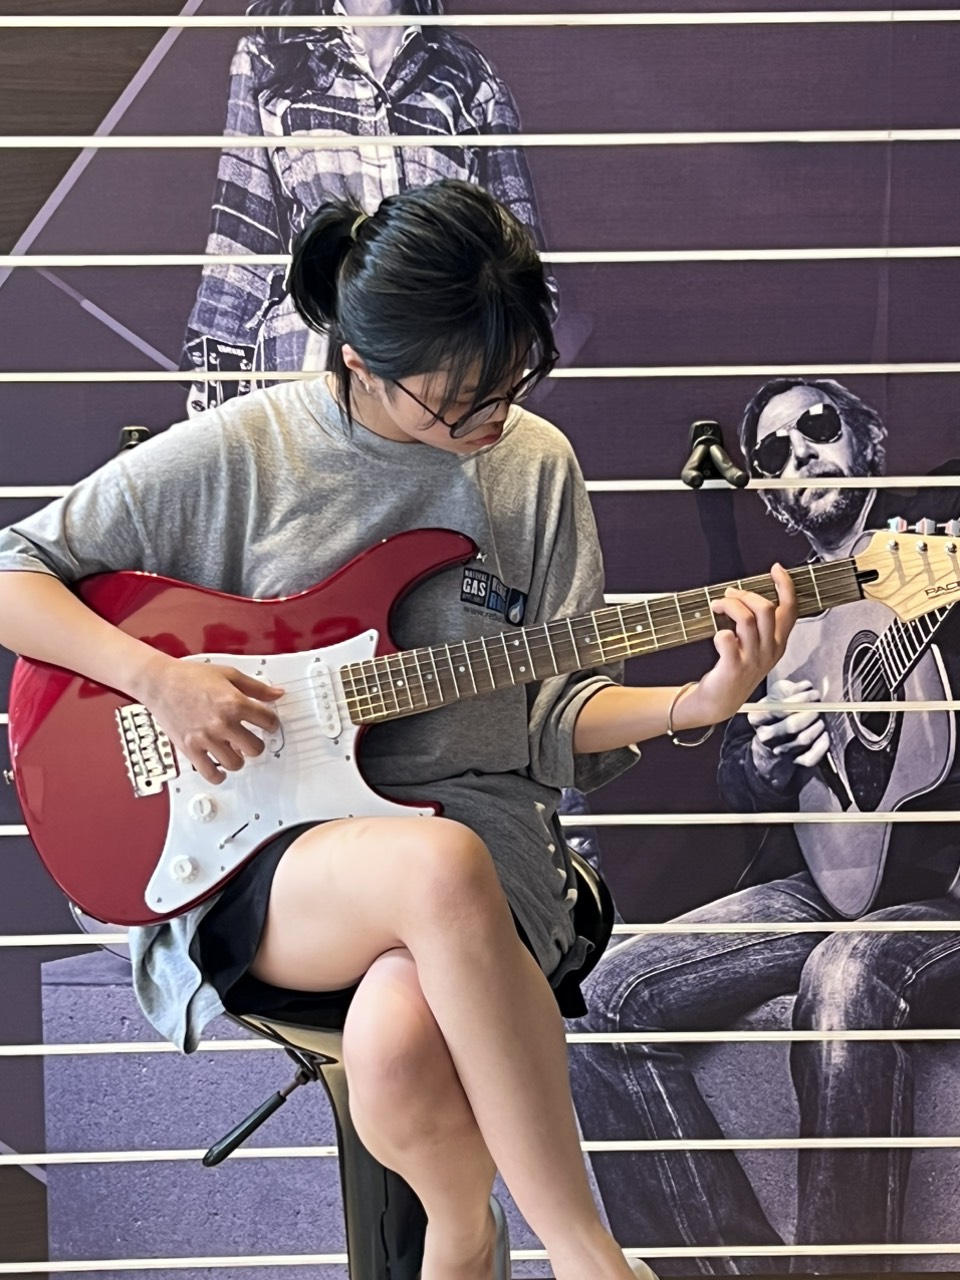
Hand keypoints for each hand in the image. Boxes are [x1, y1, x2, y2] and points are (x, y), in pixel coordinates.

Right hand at [135, 654, 282, 784]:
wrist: (160, 682)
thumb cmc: (190, 677)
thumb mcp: (229, 674)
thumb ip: (256, 687)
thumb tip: (276, 694)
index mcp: (234, 703)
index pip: (268, 721)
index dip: (272, 723)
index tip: (268, 724)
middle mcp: (222, 723)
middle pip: (255, 748)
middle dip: (258, 744)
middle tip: (253, 740)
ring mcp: (206, 738)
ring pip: (236, 763)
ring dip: (239, 758)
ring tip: (236, 751)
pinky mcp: (190, 748)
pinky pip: (210, 773)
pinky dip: (219, 775)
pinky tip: (221, 768)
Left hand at [679, 564, 797, 726]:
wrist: (720, 701)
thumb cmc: (737, 670)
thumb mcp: (758, 647)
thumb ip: (759, 624)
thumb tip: (747, 595)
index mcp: (778, 643)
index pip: (790, 610)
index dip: (785, 586)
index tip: (776, 570)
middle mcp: (769, 650)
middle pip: (766, 609)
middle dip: (745, 594)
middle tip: (730, 595)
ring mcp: (753, 659)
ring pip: (746, 619)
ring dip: (728, 605)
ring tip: (717, 606)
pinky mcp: (734, 667)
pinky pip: (727, 639)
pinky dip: (719, 632)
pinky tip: (718, 636)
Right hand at [748, 677, 829, 786]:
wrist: (772, 740)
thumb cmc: (777, 712)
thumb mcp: (777, 695)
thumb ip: (791, 688)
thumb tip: (806, 687)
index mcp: (756, 717)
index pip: (778, 709)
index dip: (799, 700)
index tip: (813, 694)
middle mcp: (764, 736)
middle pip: (791, 726)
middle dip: (810, 714)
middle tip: (819, 707)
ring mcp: (779, 751)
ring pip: (803, 740)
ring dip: (817, 726)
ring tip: (821, 718)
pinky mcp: (793, 762)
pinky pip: (810, 758)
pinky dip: (821, 745)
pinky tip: (824, 734)